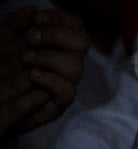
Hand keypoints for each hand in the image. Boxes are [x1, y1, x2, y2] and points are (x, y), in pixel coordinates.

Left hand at [1, 7, 87, 136]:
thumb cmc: (0, 69)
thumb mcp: (2, 40)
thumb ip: (16, 24)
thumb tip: (32, 10)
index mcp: (57, 44)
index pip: (75, 26)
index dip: (60, 19)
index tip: (36, 20)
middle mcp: (66, 61)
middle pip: (82, 43)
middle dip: (56, 36)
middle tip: (31, 39)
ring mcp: (65, 82)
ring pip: (76, 67)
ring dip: (50, 58)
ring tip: (26, 58)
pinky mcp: (59, 102)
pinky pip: (68, 91)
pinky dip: (51, 80)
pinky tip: (33, 74)